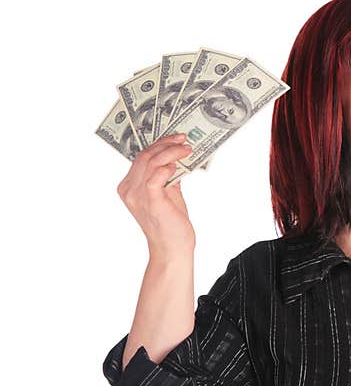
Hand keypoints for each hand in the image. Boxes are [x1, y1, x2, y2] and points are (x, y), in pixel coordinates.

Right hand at [117, 133, 195, 257]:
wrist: (172, 247)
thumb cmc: (171, 222)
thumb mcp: (167, 193)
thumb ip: (167, 175)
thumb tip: (177, 156)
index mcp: (129, 187)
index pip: (141, 158)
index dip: (158, 144)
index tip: (175, 138)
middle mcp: (129, 190)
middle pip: (144, 156)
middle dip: (165, 143)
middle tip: (183, 138)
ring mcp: (137, 196)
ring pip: (150, 162)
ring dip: (171, 152)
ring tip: (186, 148)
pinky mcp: (151, 201)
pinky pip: (155, 177)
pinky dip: (167, 166)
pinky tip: (178, 164)